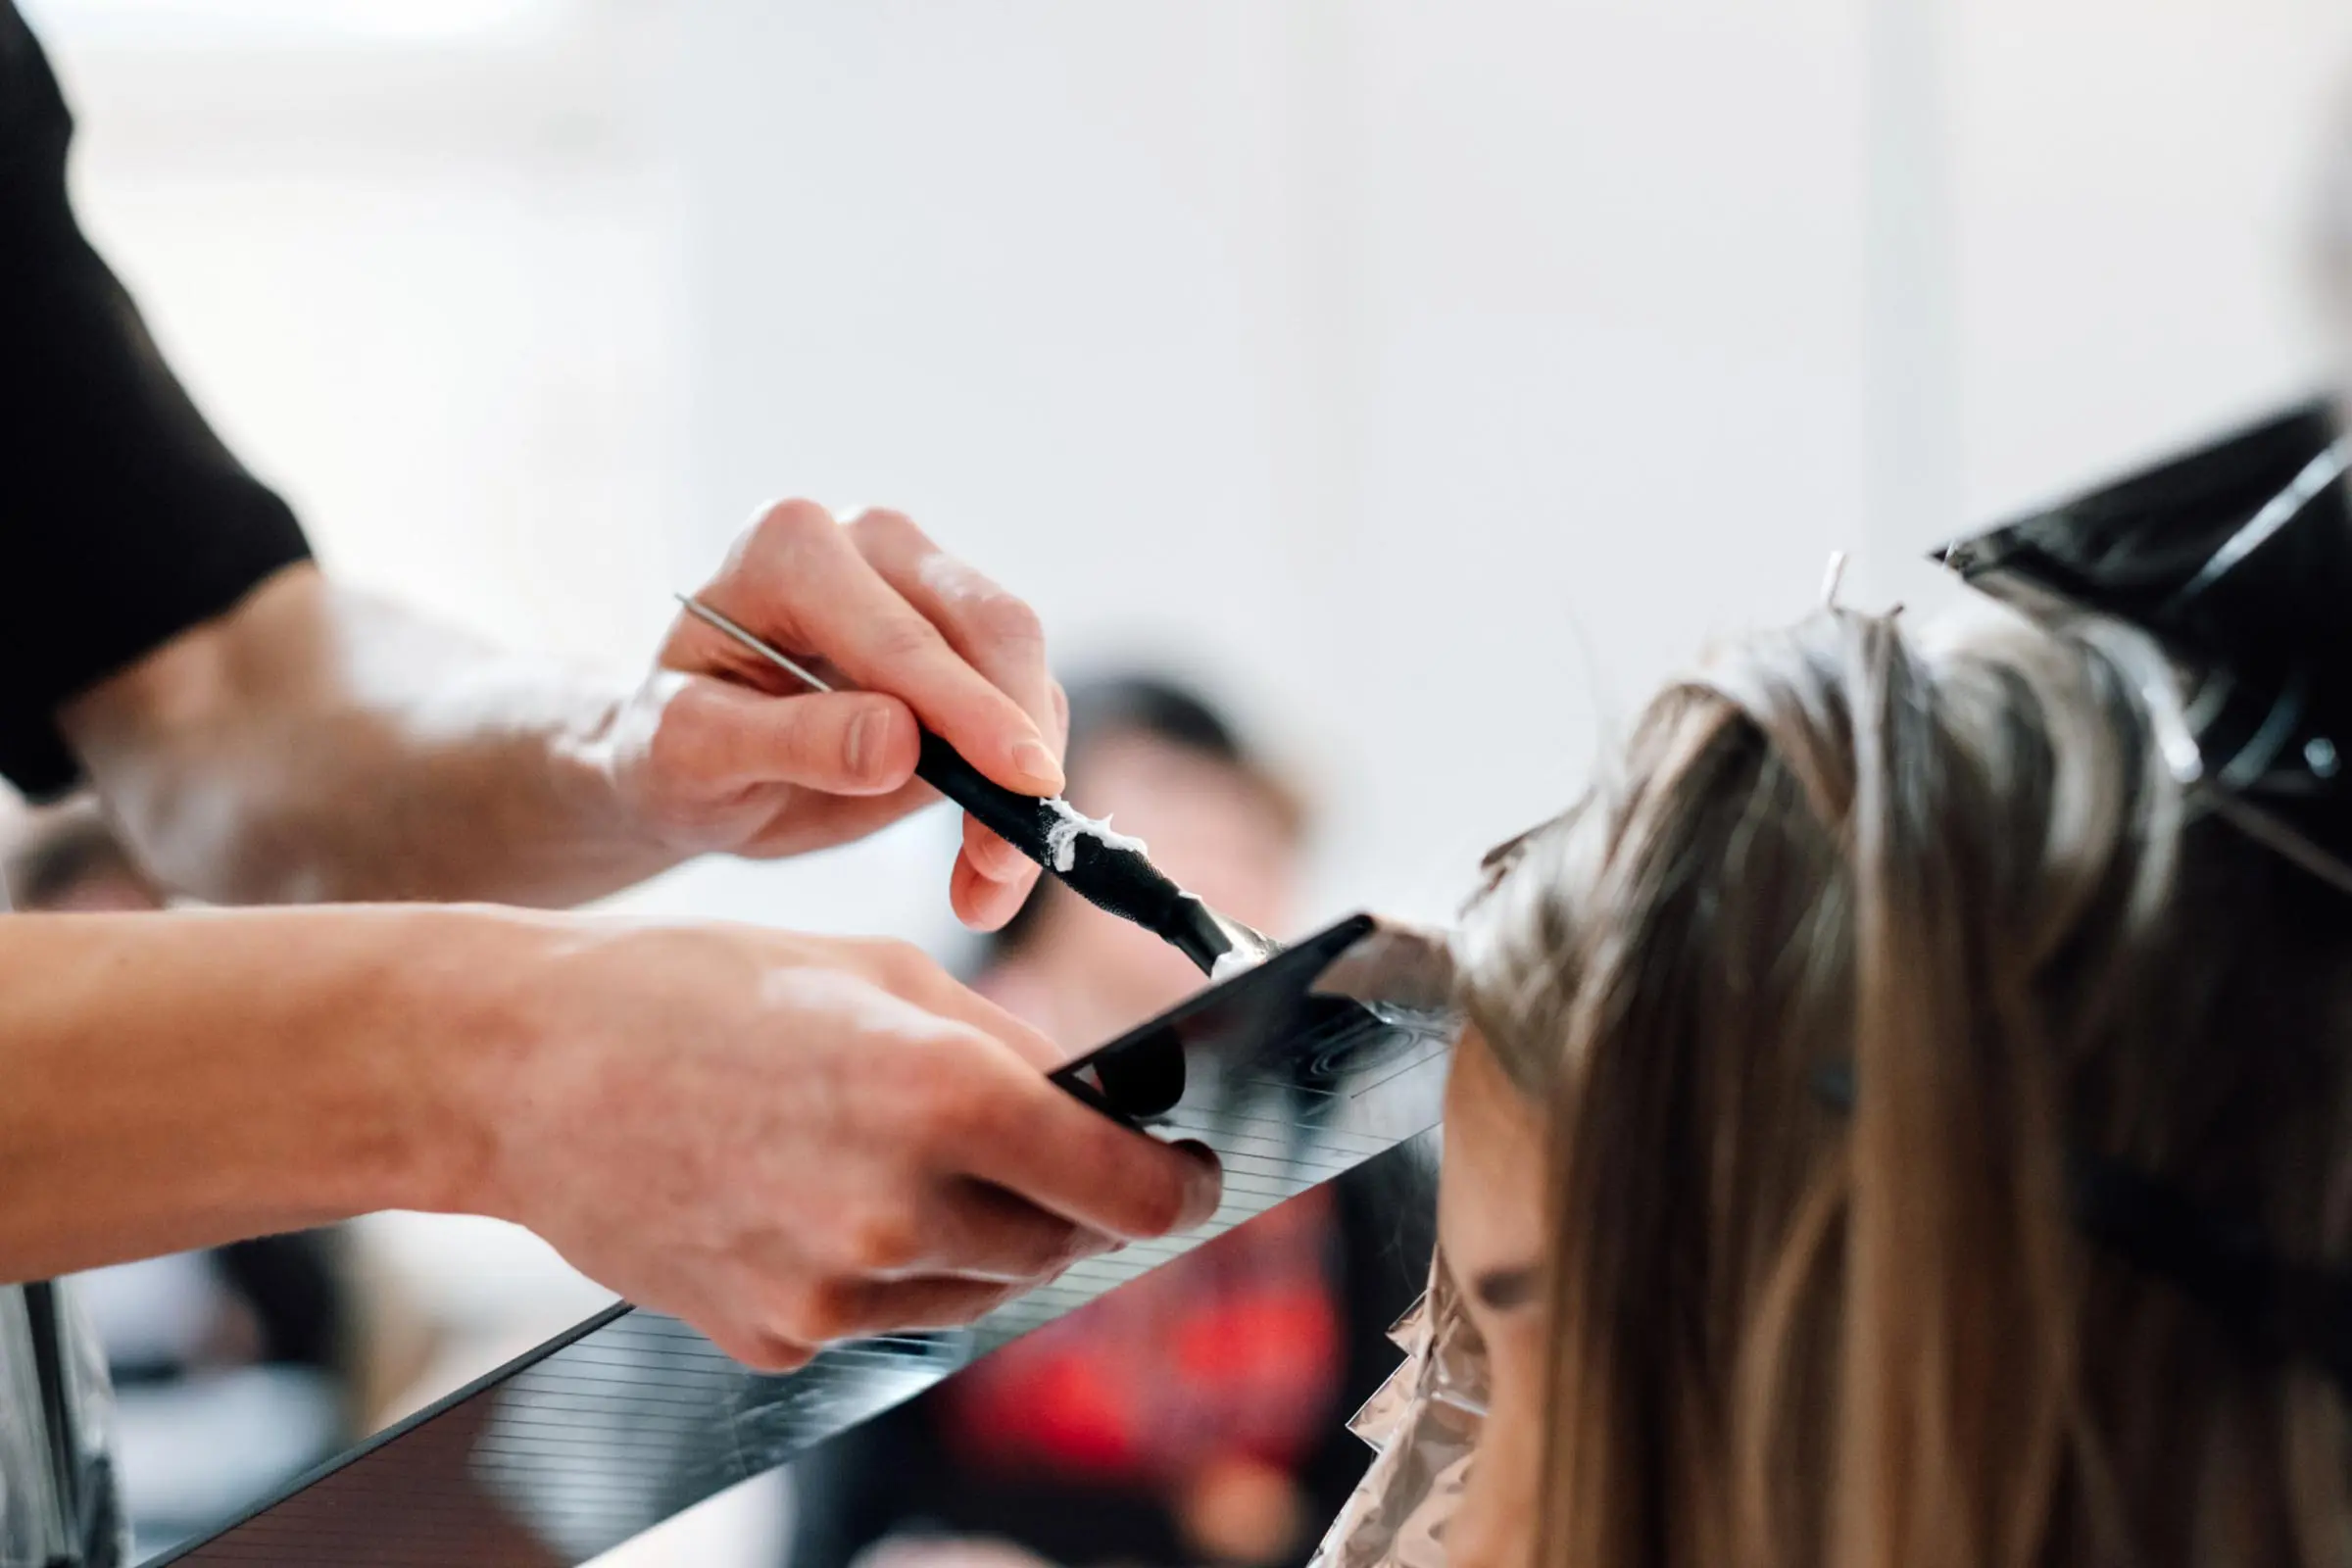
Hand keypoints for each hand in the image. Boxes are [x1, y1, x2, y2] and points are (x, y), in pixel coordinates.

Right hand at [461, 915, 1221, 1370]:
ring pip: (982, 1289)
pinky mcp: (778, 1340)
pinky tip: (829, 1195)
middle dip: (1072, 1199)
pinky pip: (888, 1317)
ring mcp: (836, 1292)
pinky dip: (893, 1268)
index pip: (1129, 1188)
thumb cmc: (706, 987)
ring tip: (916, 1158)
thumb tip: (1099, 1106)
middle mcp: (899, 1210)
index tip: (1190, 1174)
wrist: (524, 1068)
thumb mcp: (880, 971)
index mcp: (942, 1096)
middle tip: (1049, 1150)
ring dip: (985, 1234)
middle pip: (1062, 1244)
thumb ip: (1003, 1048)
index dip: (1177, 1184)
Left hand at [607, 501, 1067, 929]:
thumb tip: (900, 742)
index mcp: (789, 549)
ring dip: (1027, 780)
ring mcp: (927, 581)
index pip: (903, 637)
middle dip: (1017, 748)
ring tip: (987, 885)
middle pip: (991, 628)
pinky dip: (1019, 789)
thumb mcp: (692, 756)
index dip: (973, 714)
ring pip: (1023, 666)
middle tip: (1011, 860)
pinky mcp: (966, 637)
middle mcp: (870, 543)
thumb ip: (788, 741)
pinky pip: (1027, 702)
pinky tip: (984, 865)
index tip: (1026, 787)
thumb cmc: (673, 750)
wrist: (693, 762)